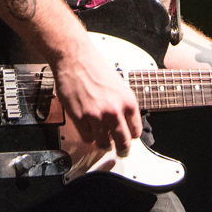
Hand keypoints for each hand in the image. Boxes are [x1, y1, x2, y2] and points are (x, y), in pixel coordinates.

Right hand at [51, 36, 142, 155]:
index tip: (129, 138)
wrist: (76, 60)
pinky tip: (89, 130)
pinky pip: (88, 138)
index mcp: (128, 102)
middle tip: (120, 151)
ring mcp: (97, 116)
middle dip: (122, 149)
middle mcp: (114, 111)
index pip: (136, 131)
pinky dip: (89, 137)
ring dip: (103, 144)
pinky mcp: (80, 118)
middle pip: (122, 142)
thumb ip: (123, 105)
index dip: (132, 136)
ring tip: (103, 140)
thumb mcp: (119, 86)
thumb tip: (125, 121)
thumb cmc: (96, 68)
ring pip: (104, 144)